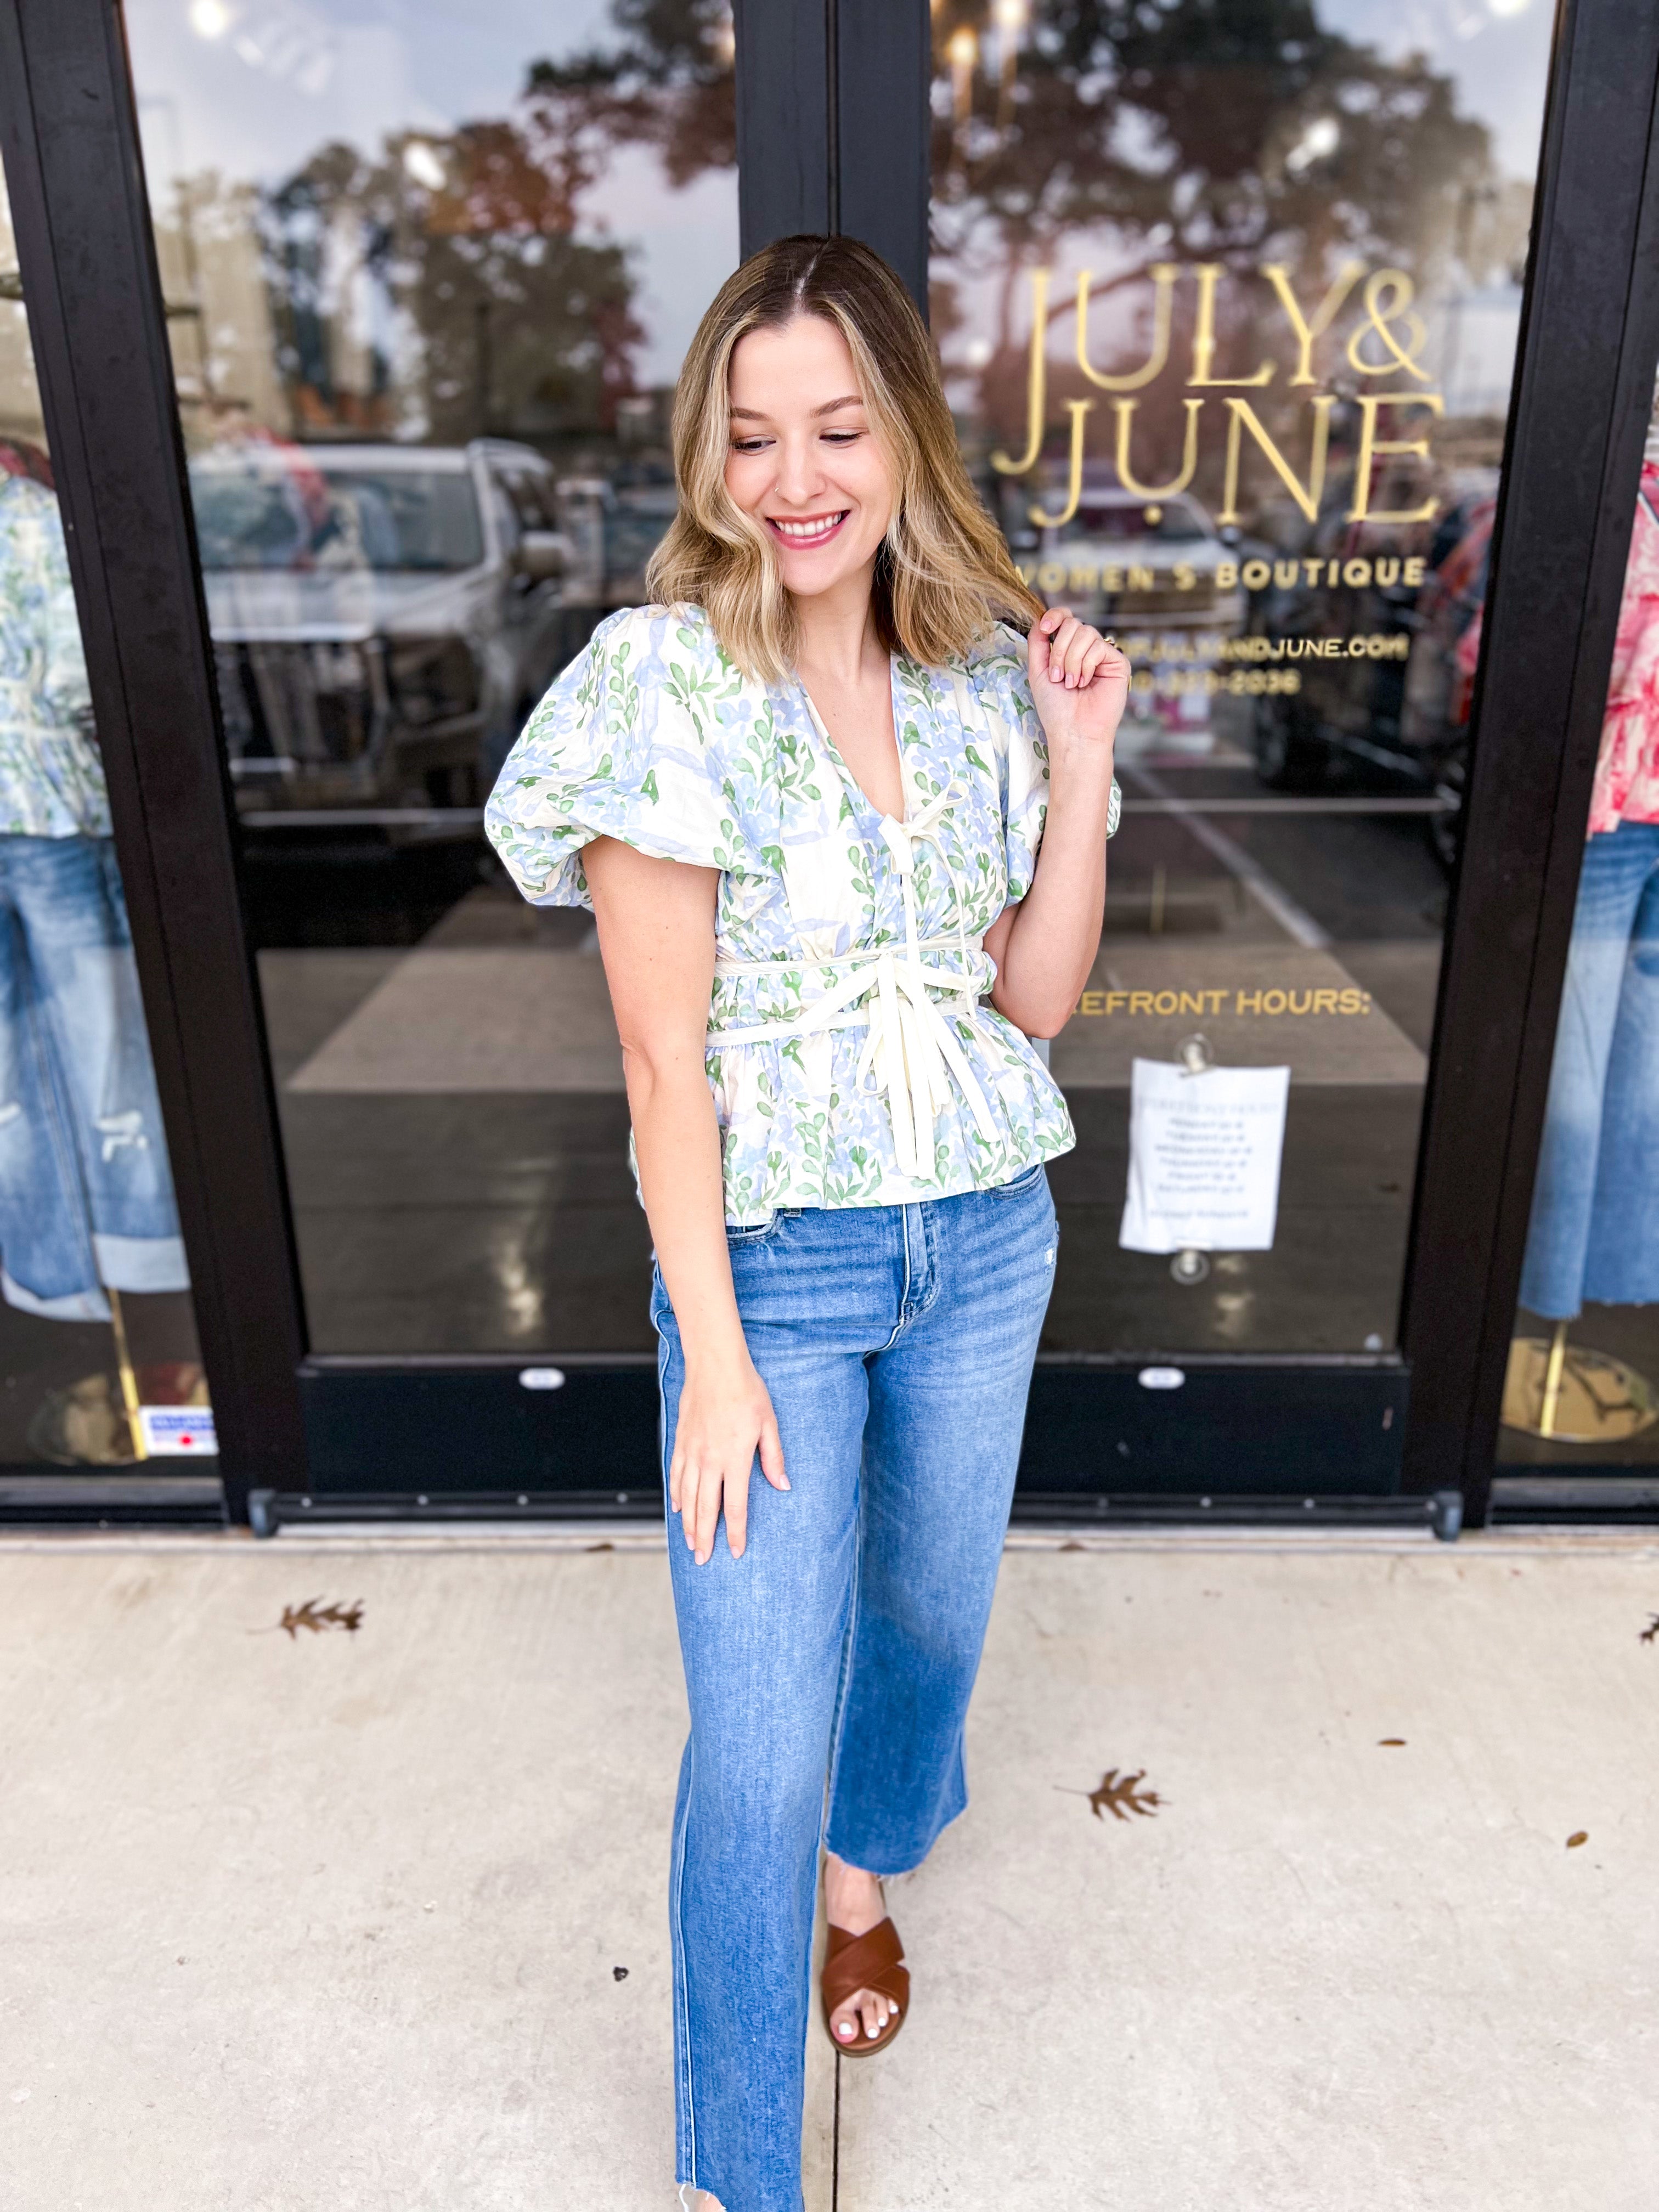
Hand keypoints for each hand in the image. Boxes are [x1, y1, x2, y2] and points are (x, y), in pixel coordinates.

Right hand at [669, 1350, 787, 1563]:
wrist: (715, 1365)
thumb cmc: (747, 1391)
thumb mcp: (769, 1424)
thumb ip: (773, 1457)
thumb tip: (782, 1485)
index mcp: (735, 1458)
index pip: (735, 1505)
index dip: (735, 1532)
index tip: (735, 1551)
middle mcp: (710, 1460)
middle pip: (706, 1508)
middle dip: (706, 1537)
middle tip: (703, 1560)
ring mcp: (692, 1451)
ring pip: (687, 1496)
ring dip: (689, 1523)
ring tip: (690, 1543)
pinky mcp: (681, 1441)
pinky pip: (676, 1475)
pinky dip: (677, 1496)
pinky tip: (678, 1510)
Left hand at [1028, 606, 1128, 750]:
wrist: (1073, 731)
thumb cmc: (1055, 707)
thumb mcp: (1038, 670)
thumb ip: (1038, 642)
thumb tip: (1042, 618)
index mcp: (1068, 649)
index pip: (1065, 618)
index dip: (1056, 616)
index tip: (1046, 627)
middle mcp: (1086, 649)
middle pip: (1073, 624)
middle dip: (1059, 650)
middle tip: (1057, 677)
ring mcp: (1103, 654)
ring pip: (1086, 633)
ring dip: (1071, 660)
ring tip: (1071, 683)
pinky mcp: (1118, 662)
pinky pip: (1099, 647)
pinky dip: (1086, 666)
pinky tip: (1085, 683)